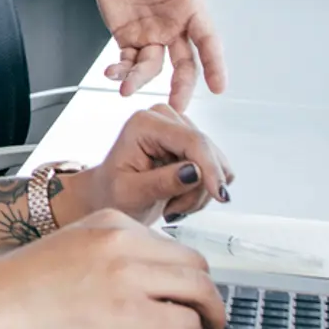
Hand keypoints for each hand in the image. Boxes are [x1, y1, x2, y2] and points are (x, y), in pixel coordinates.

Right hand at [0, 210, 225, 328]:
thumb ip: (109, 254)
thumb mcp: (71, 248)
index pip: (171, 243)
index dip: (184, 273)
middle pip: (195, 264)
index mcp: (109, 222)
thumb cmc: (20, 285)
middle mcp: (124, 241)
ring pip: (201, 291)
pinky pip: (185, 322)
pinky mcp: (130, 312)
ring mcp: (129, 275)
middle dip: (206, 292)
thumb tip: (139, 280)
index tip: (186, 290)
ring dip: (210, 315)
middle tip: (206, 314)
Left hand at [60, 106, 233, 227]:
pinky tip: (180, 197)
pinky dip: (202, 191)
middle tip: (173, 209)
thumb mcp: (130, 193)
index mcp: (145, 123)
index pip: (192, 140)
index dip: (210, 168)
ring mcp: (180, 129)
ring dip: (199, 193)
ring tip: (172, 204)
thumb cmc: (112, 192)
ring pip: (215, 163)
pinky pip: (215, 170)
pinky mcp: (192, 144)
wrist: (110, 195)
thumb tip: (194, 172)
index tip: (218, 195)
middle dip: (198, 189)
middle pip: (206, 153)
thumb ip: (161, 183)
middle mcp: (164, 118)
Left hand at [93, 0, 239, 107]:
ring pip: (152, 67)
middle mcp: (174, 29)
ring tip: (126, 88)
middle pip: (183, 64)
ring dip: (140, 79)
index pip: (207, 42)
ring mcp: (151, 35)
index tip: (219, 87)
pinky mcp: (128, 37)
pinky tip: (111, 73)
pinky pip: (127, 60)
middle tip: (178, 105)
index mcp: (191, 11)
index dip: (214, 64)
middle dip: (181, 86)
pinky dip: (120, 70)